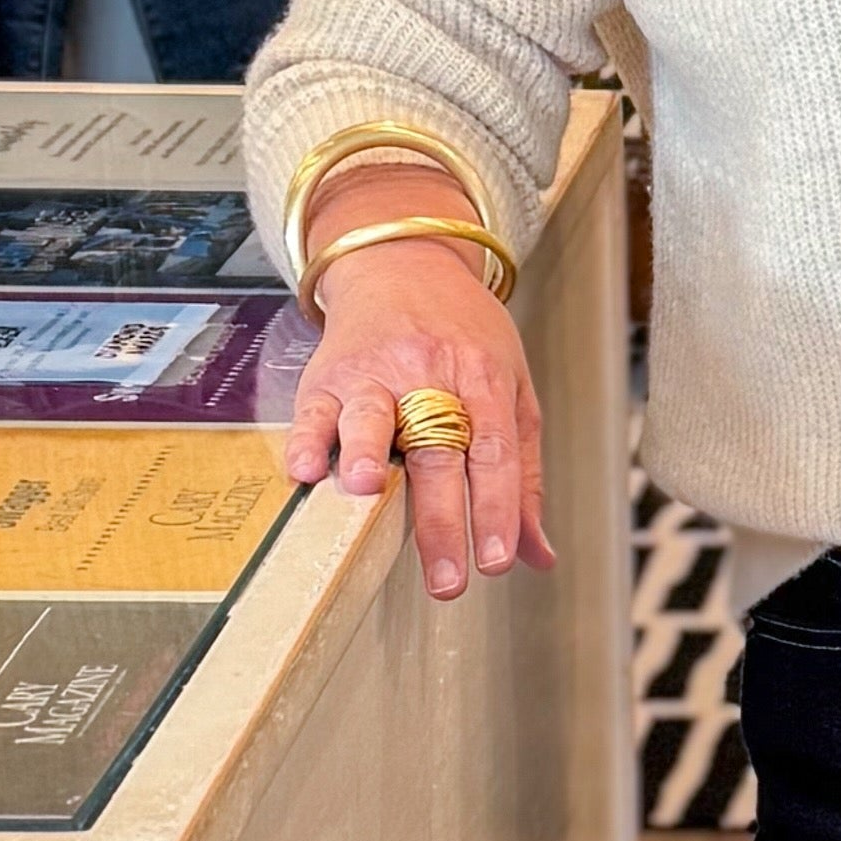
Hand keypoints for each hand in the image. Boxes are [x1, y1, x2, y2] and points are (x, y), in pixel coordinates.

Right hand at [286, 239, 549, 599]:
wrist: (402, 261)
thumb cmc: (463, 335)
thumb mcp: (511, 391)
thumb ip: (522, 474)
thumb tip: (537, 554)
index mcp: (483, 378)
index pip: (495, 453)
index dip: (497, 509)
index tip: (497, 560)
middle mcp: (429, 374)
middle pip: (437, 451)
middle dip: (441, 521)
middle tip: (447, 579)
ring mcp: (374, 371)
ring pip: (370, 416)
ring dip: (363, 453)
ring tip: (361, 491)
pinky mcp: (327, 374)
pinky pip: (313, 409)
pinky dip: (304, 440)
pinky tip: (303, 471)